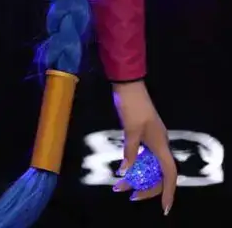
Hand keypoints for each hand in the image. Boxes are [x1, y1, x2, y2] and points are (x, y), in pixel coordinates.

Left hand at [112, 81, 176, 214]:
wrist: (129, 85)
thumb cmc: (132, 105)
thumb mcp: (130, 129)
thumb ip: (130, 151)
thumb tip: (125, 172)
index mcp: (161, 144)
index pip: (170, 173)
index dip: (168, 191)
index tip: (164, 208)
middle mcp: (160, 143)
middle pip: (160, 173)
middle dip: (147, 187)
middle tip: (129, 194)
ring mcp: (153, 139)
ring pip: (151, 165)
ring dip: (139, 176)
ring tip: (122, 185)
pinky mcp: (145, 134)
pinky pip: (145, 157)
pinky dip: (137, 165)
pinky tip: (127, 170)